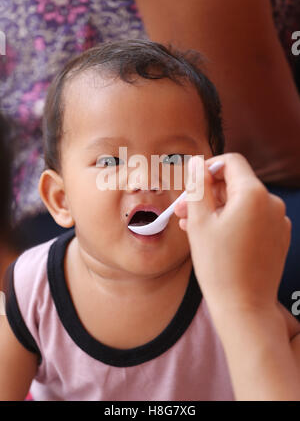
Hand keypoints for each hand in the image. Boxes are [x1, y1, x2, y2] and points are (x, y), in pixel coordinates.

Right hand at [174, 153, 290, 317]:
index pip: (231, 162)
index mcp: (253, 194)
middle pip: (236, 184)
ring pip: (243, 203)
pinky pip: (253, 218)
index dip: (208, 169)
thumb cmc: (218, 266)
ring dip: (217, 210)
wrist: (245, 307)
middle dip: (208, 195)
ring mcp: (278, 220)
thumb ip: (198, 187)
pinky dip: (234, 222)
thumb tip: (197, 163)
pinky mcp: (279, 236)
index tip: (192, 186)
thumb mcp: (199, 222)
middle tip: (183, 212)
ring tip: (193, 227)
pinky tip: (214, 237)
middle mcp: (272, 202)